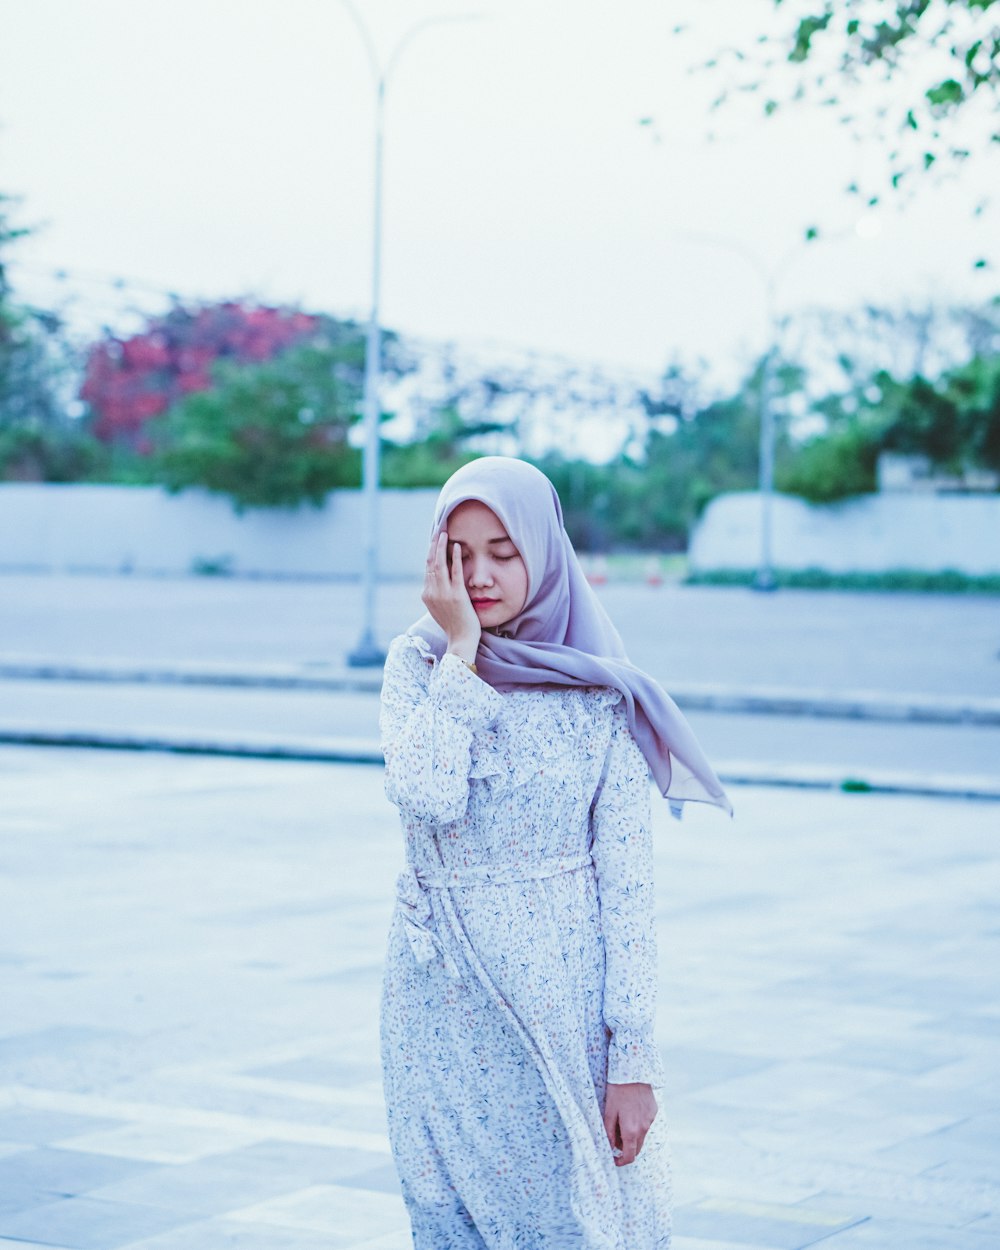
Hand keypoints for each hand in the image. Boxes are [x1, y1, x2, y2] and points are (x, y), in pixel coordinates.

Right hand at [421, 530, 480, 656]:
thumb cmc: (454, 626)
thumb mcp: (439, 608)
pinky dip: (455, 557)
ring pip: (439, 564)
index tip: (434, 542)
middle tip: (438, 532)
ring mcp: (444, 594)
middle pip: (430, 563)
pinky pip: (456, 572)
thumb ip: (437, 594)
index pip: (427, 569)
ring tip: (445, 534)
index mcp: (426, 595)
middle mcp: (432, 592)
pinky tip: (457, 546)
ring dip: (442, 547)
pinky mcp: (457, 595)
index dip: (430, 553)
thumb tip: (437, 581)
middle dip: (433, 546)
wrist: (460, 641)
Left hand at [603, 1082, 656, 1166]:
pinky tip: (631, 1109)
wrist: (633, 1071)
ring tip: (621, 1119)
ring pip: (642, 1135)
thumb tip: (610, 1147)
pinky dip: (638, 1123)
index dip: (621, 1161)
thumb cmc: (617, 1090)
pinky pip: (646, 1123)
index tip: (614, 1159)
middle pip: (637, 1148)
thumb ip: (609, 1132)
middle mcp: (644, 1128)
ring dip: (632, 1135)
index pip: (630, 1156)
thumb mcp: (609, 1111)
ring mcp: (650, 1119)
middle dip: (626, 1148)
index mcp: (631, 1130)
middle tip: (614, 1138)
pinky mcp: (654, 1110)